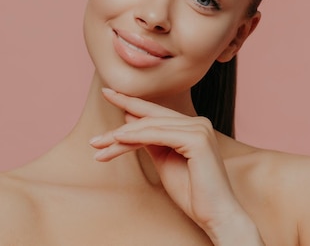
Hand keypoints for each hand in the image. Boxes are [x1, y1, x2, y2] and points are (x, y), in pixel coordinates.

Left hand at [89, 88, 262, 243]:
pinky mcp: (197, 139)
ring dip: (120, 137)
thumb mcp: (165, 161)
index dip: (130, 102)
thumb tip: (130, 122)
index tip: (108, 93)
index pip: (156, 113)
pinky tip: (118, 141)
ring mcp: (199, 129)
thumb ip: (151, 142)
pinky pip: (157, 135)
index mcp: (193, 126)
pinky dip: (135, 138)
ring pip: (150, 127)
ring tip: (98, 146)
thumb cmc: (193, 193)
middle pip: (149, 120)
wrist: (216, 214)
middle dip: (119, 129)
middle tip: (93, 138)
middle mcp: (198, 123)